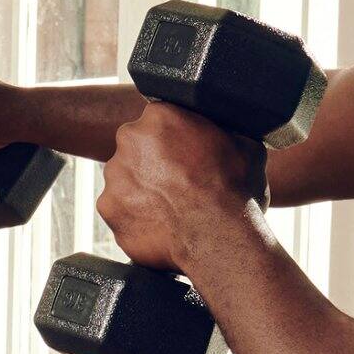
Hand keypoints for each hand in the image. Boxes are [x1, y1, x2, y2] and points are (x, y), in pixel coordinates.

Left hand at [97, 104, 260, 272]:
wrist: (219, 238)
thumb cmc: (235, 192)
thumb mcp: (245, 146)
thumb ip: (224, 132)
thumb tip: (226, 133)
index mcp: (161, 115)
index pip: (160, 122)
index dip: (174, 142)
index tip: (185, 158)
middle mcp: (130, 138)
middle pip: (136, 149)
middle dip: (152, 165)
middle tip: (177, 186)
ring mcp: (115, 174)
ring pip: (125, 180)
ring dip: (141, 192)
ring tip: (170, 210)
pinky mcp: (108, 208)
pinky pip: (120, 211)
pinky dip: (134, 219)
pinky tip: (160, 226)